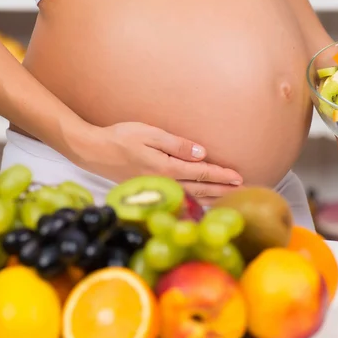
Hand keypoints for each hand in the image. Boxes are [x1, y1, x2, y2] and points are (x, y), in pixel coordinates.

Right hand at [79, 122, 243, 201]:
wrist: (93, 151)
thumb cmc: (120, 138)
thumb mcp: (150, 134)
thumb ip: (177, 145)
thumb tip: (202, 154)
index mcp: (167, 169)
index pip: (201, 173)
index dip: (221, 175)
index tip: (239, 178)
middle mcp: (165, 184)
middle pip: (201, 190)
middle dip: (223, 191)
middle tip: (244, 193)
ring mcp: (158, 190)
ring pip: (192, 198)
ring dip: (213, 199)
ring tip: (230, 200)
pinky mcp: (151, 192)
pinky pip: (180, 199)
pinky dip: (196, 202)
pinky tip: (203, 203)